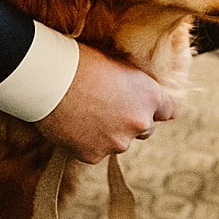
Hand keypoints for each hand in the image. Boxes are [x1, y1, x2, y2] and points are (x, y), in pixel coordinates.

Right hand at [36, 45, 175, 163]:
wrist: (49, 79)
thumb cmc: (82, 63)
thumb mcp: (120, 67)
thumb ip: (136, 88)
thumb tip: (138, 94)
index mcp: (151, 97)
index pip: (169, 111)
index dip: (156, 109)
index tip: (147, 107)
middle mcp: (140, 122)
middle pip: (144, 129)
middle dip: (130, 122)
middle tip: (107, 108)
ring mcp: (117, 142)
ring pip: (119, 142)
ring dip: (108, 134)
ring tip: (85, 114)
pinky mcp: (94, 155)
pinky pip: (94, 151)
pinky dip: (85, 143)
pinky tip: (72, 126)